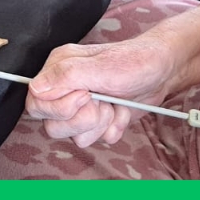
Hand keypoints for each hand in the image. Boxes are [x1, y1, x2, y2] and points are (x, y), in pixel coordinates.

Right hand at [26, 3, 199, 147]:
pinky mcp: (96, 120)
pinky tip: (120, 111)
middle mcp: (65, 88)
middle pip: (53, 125)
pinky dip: (112, 128)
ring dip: (100, 123)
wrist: (164, 71)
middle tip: (101, 101)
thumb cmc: (137, 61)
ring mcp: (80, 106)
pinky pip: (95, 138)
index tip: (85, 96)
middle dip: (83, 118)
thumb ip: (66, 76)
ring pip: (73, 136)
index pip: (36, 103)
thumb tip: (35, 88)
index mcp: (59, 70)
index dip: (60, 108)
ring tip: (113, 104)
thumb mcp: (102, 66)